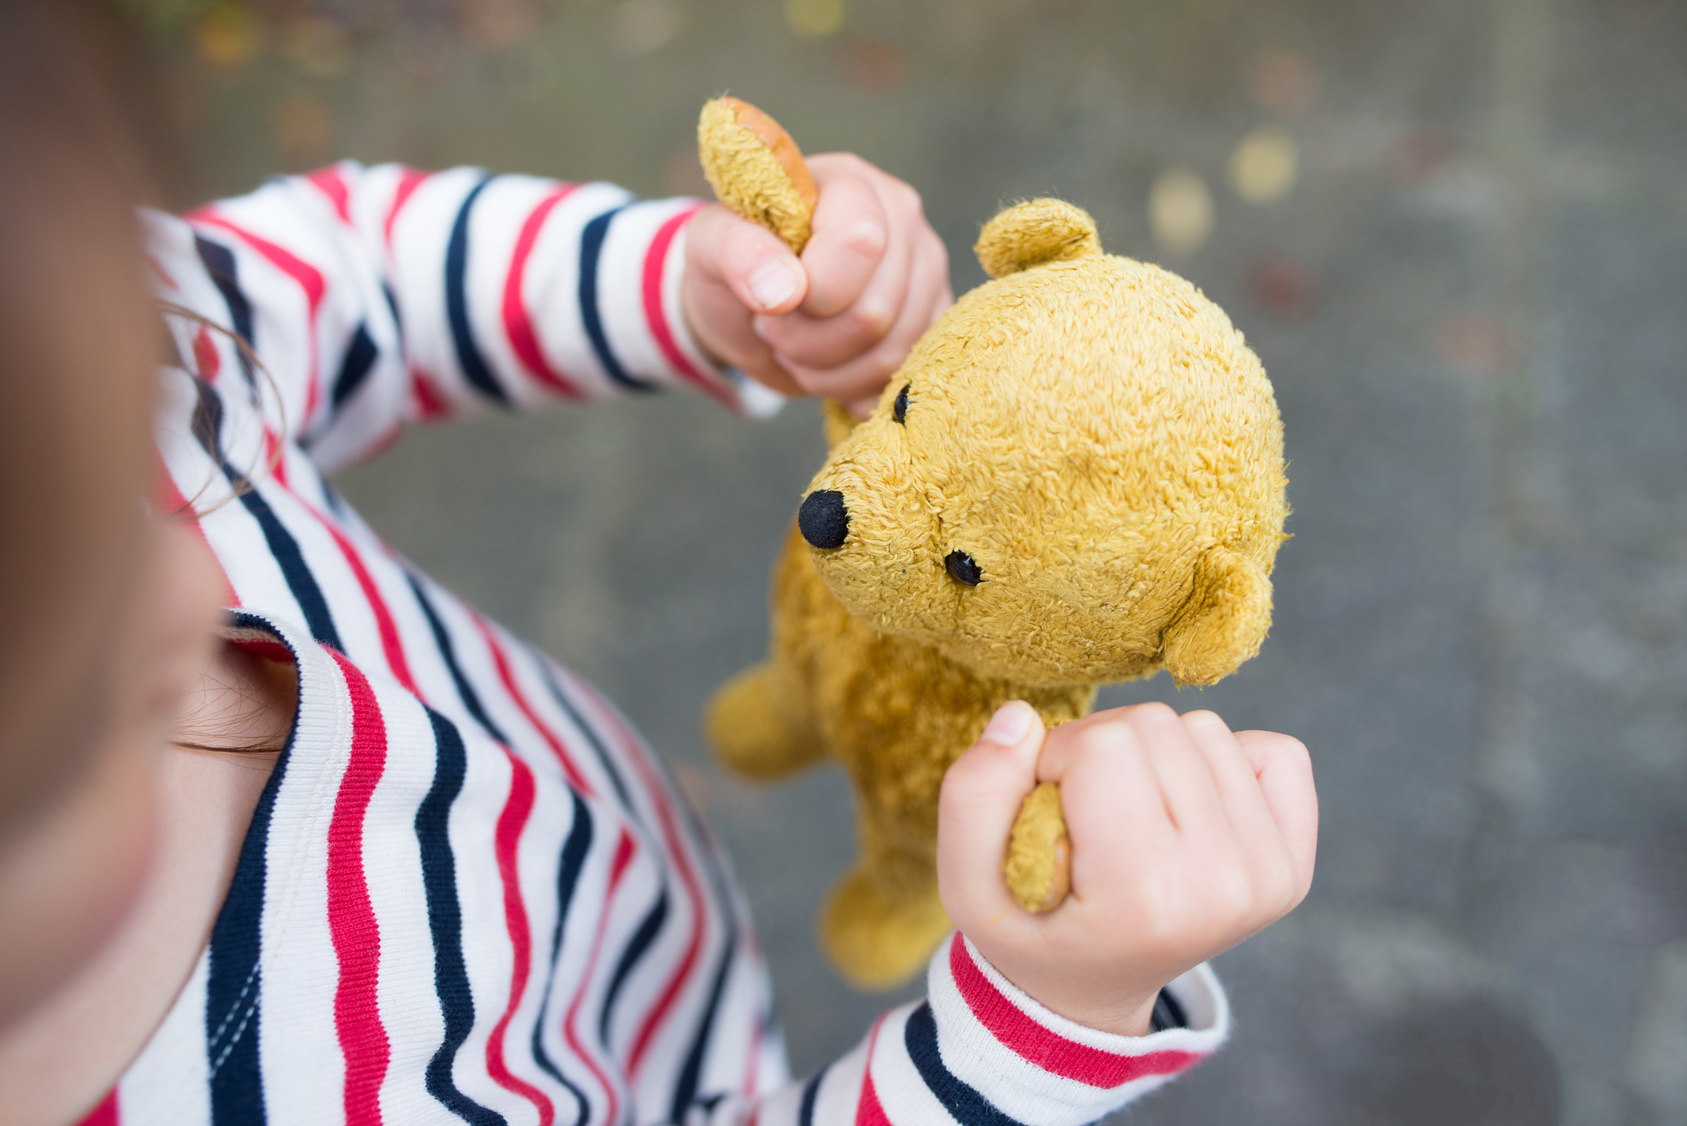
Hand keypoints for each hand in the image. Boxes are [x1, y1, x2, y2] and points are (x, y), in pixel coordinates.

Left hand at [682, 153, 951, 413]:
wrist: (755, 303)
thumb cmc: (734, 262)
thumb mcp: (711, 245)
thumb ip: (738, 252)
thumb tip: (781, 291)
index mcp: (851, 183)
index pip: (860, 243)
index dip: (815, 293)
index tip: (776, 299)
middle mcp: (902, 218)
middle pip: (876, 311)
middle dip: (810, 340)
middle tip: (776, 327)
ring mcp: (926, 271)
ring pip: (893, 352)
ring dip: (828, 371)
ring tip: (797, 347)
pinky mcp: (933, 318)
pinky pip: (906, 375)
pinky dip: (855, 388)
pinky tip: (829, 368)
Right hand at [937, 701, 1317, 1036]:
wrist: (1094, 991)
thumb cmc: (1029, 927)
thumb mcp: (966, 883)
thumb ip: (972, 796)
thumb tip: (1021, 717)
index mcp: (1141, 896)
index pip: (1101, 745)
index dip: (1054, 761)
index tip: (1048, 812)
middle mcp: (1221, 885)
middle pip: (1156, 724)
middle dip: (1103, 751)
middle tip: (1087, 815)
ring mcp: (1268, 874)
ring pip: (1206, 728)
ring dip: (1157, 757)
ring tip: (1131, 817)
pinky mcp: (1294, 861)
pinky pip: (1276, 752)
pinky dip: (1224, 764)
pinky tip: (1187, 810)